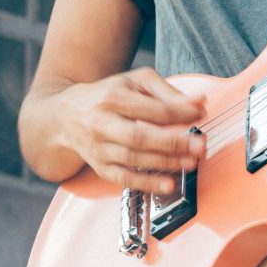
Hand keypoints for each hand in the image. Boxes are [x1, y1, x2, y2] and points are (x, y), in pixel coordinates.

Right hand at [54, 69, 206, 192]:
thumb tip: (198, 102)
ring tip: (190, 163)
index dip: (179, 113)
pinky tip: (168, 184)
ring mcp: (99, 148)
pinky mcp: (100, 167)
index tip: (200, 114)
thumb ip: (167, 91)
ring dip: (165, 163)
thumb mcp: (134, 82)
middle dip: (172, 143)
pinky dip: (147, 183)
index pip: (151, 109)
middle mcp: (102, 124)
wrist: (66, 115)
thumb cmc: (107, 95)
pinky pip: (124, 179)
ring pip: (133, 159)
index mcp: (113, 97)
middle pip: (139, 136)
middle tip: (198, 146)